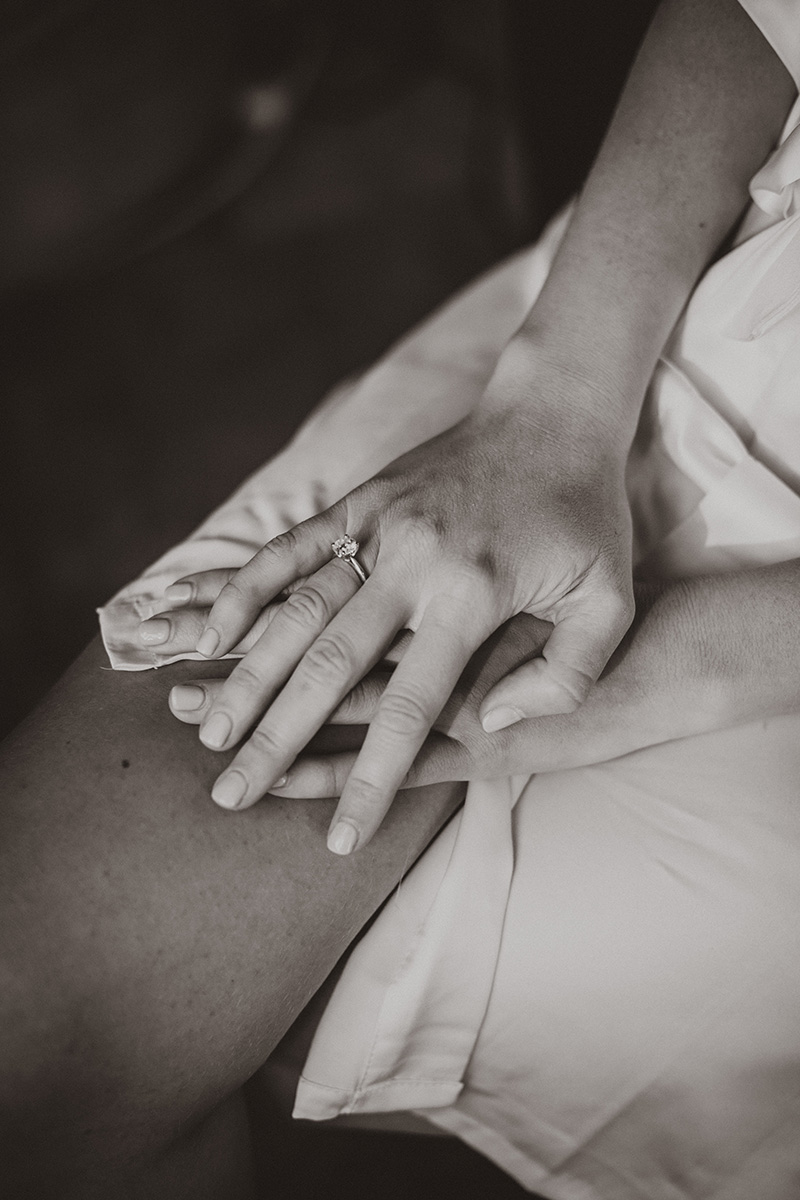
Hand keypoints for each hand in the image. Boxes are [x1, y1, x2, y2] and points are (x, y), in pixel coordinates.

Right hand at [143, 348, 634, 852]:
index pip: (411, 711)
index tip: (340, 841)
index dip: (371, 780)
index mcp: (475, 598)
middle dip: (274, 737)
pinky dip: (247, 586)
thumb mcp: (609, 603)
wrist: (555, 414)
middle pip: (329, 666)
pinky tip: (211, 629)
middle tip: (229, 793)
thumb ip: (564, 674)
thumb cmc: (588, 517)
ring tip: (205, 728)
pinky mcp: (361, 499)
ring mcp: (380, 527)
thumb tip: (490, 719)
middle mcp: (415, 565)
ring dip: (246, 671)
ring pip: (296, 610)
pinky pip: (291, 547)